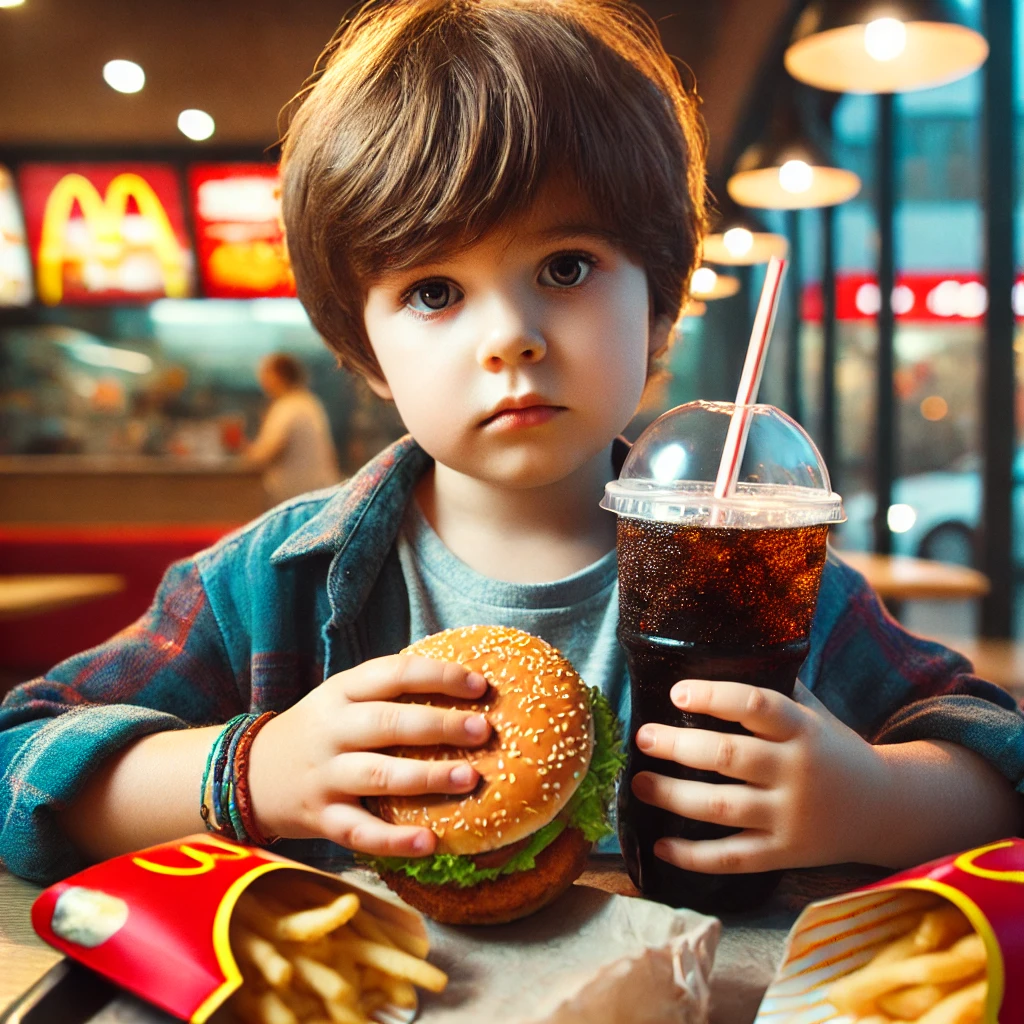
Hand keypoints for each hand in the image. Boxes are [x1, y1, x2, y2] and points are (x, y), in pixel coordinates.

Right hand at [248, 655, 491, 856]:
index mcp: (341, 691)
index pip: (394, 673)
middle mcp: (332, 731)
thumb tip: (464, 686)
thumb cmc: (320, 731)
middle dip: (440, 725)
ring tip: (469, 778)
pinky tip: (428, 842)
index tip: (479, 685)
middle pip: (388, 723)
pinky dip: (394, 840)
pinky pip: (360, 831)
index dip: (438, 676)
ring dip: (426, 776)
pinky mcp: (321, 819)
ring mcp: (324, 776)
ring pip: (378, 775)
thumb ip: (389, 693)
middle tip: (483, 730)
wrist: (249, 774)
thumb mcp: (343, 698)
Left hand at [631, 678, 889, 873]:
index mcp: (802, 729)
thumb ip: (775, 691)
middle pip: (729, 756)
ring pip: (722, 807)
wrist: (886, 809)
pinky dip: (693, 856)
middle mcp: (797, 771)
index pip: (756, 705)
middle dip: (679, 746)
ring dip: (673, 796)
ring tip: (639, 783)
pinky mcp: (784, 853)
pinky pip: (733, 858)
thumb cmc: (833, 750)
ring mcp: (790, 816)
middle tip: (643, 737)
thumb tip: (714, 658)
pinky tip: (660, 846)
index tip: (676, 691)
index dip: (714, 696)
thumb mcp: (815, 715)